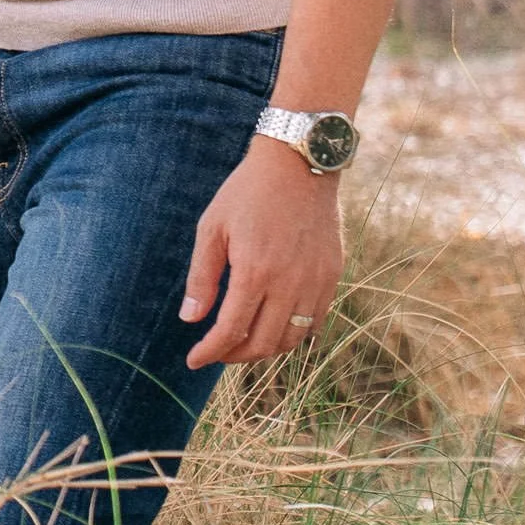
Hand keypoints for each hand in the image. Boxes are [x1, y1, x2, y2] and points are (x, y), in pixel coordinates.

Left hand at [181, 137, 345, 366]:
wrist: (299, 163)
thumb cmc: (247, 192)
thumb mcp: (212, 228)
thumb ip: (202, 277)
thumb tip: (191, 319)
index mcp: (255, 272)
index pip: (231, 331)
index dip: (210, 352)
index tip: (194, 360)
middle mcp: (290, 283)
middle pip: (264, 344)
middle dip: (235, 356)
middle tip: (217, 351)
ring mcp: (316, 281)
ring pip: (292, 339)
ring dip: (265, 348)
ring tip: (244, 341)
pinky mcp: (333, 275)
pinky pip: (315, 321)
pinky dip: (293, 333)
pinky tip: (274, 324)